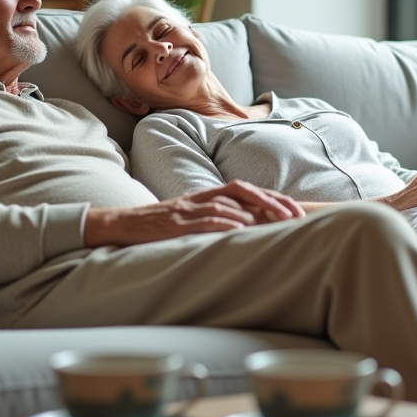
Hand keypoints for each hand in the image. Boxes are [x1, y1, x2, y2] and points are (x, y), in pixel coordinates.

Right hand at [84, 181, 303, 247]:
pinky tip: (242, 227)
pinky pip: (204, 219)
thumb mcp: (189, 218)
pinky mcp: (175, 222)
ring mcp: (187, 209)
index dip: (270, 197)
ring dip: (254, 211)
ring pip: (227, 203)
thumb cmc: (158, 224)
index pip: (245, 190)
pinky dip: (226, 221)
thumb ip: (214, 218)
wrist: (122, 225)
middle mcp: (199, 198)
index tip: (294, 210)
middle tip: (294, 215)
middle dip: (271, 201)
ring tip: (277, 220)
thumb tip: (246, 227)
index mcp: (205, 195)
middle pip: (242, 191)